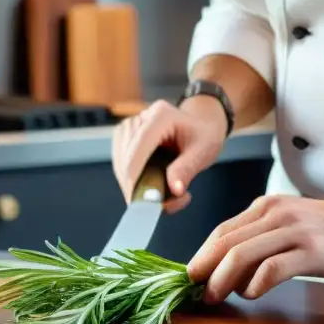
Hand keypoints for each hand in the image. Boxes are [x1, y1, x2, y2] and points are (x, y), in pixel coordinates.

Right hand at [112, 98, 227, 213]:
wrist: (200, 124)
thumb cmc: (203, 136)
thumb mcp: (203, 151)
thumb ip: (186, 169)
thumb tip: (173, 191)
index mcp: (161, 116)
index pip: (137, 148)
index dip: (134, 177)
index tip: (138, 203)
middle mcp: (142, 118)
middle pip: (125, 158)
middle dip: (135, 186)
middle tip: (159, 206)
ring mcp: (130, 126)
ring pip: (119, 163)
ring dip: (133, 185)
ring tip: (160, 196)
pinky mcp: (125, 136)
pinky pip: (120, 163)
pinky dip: (132, 180)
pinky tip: (151, 186)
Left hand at [187, 194, 323, 302]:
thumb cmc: (321, 228)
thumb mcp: (283, 221)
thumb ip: (256, 237)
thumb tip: (222, 267)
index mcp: (264, 206)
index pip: (221, 231)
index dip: (201, 256)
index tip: (191, 277)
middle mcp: (274, 215)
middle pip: (226, 243)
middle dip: (205, 270)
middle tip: (196, 291)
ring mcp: (293, 232)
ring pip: (242, 255)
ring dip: (222, 280)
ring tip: (216, 296)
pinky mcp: (310, 252)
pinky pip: (272, 269)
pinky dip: (254, 285)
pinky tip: (251, 294)